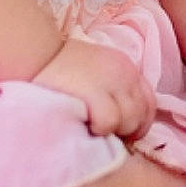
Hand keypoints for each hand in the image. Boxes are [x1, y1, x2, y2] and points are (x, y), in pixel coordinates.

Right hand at [31, 37, 154, 140]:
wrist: (36, 52)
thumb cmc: (59, 66)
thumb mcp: (95, 71)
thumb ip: (111, 89)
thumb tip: (121, 120)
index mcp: (126, 66)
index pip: (150, 102)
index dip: (140, 122)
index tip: (123, 131)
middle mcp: (125, 73)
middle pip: (143, 114)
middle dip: (127, 130)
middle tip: (105, 133)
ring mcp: (112, 82)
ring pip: (130, 120)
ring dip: (113, 131)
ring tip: (92, 127)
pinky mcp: (96, 92)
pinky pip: (111, 122)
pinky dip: (100, 129)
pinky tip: (85, 124)